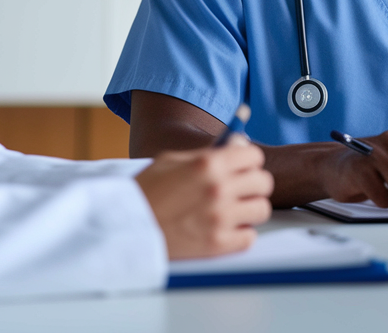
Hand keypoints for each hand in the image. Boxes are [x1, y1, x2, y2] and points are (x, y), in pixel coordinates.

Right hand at [135, 137, 273, 259]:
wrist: (123, 227)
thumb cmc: (147, 190)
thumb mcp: (172, 160)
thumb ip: (210, 151)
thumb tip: (242, 142)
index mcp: (208, 163)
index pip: (255, 156)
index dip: (249, 161)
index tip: (242, 168)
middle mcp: (218, 188)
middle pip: (264, 182)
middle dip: (253, 184)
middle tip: (239, 190)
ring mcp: (219, 218)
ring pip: (262, 209)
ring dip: (250, 209)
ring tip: (233, 210)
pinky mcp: (217, 244)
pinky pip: (249, 237)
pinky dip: (241, 234)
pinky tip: (226, 229)